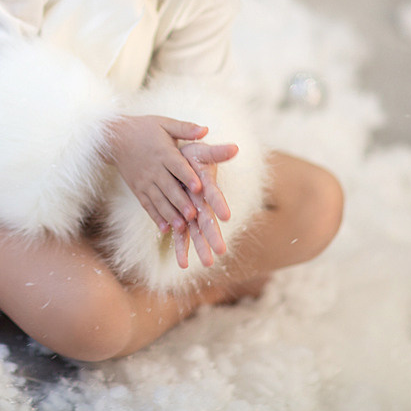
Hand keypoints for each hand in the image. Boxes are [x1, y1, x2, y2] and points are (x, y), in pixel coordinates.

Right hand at [105, 115, 236, 241]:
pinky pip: (147, 205)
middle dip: (181, 202)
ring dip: (170, 214)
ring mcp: (144, 181)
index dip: (188, 177)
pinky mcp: (137, 189)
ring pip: (158, 200)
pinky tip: (165, 228)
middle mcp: (153, 169)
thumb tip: (206, 130)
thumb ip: (186, 128)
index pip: (177, 166)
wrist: (115, 137)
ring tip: (181, 227)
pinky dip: (156, 217)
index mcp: (163, 152)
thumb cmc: (144, 128)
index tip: (199, 187)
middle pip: (169, 187)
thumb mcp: (165, 123)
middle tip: (193, 215)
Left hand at [173, 141, 236, 268]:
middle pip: (208, 220)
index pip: (214, 196)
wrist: (175, 162)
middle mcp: (201, 202)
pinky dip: (180, 248)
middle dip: (213, 235)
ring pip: (195, 232)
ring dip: (200, 247)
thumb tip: (236, 147)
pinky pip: (179, 234)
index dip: (220, 204)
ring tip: (207, 264)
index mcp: (206, 186)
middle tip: (221, 251)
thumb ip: (216, 152)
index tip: (226, 216)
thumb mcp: (201, 152)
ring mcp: (190, 212)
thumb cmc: (190, 156)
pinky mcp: (179, 217)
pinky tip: (182, 264)